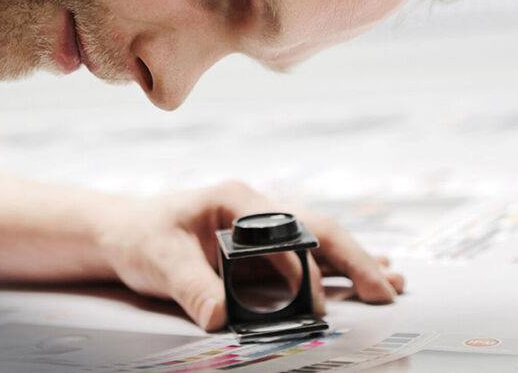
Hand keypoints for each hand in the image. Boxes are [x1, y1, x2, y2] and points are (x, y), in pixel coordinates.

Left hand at [95, 181, 404, 331]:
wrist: (123, 235)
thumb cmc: (141, 238)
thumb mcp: (160, 261)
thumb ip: (192, 287)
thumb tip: (221, 318)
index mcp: (234, 199)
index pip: (283, 231)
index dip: (303, 268)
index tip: (315, 303)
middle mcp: (255, 210)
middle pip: (316, 229)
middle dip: (353, 259)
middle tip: (385, 288)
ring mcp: (262, 228)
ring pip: (320, 242)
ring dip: (356, 262)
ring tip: (394, 282)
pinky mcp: (262, 250)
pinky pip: (308, 258)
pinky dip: (338, 270)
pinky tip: (366, 277)